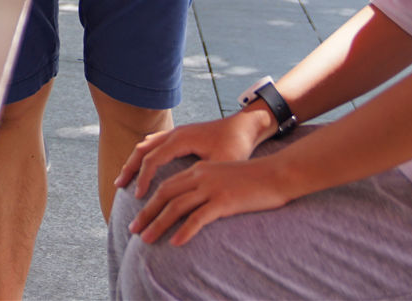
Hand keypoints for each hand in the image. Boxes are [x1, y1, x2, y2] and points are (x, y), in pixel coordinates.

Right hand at [117, 110, 268, 197]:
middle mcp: (175, 133)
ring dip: (134, 161)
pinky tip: (142, 166)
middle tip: (118, 186)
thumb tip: (189, 199)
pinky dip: (144, 155)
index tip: (137, 197)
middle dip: (130, 168)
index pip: (153, 159)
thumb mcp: (223, 164)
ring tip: (124, 178)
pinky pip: (155, 143)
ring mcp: (177, 132)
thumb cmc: (237, 145)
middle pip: (143, 150)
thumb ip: (204, 178)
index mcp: (181, 138)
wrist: (247, 125)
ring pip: (147, 145)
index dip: (143, 179)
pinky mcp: (181, 135)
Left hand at [129, 155, 292, 245]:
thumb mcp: (225, 177)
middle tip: (133, 229)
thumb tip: (194, 206)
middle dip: (147, 213)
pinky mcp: (225, 201)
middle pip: (165, 195)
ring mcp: (212, 188)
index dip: (150, 201)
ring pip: (176, 207)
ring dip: (159, 224)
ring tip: (146, 239)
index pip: (167, 185)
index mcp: (199, 170)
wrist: (278, 173)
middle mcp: (201, 176)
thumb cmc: (255, 178)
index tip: (140, 216)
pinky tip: (176, 242)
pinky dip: (185, 231)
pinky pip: (199, 218)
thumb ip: (208, 187)